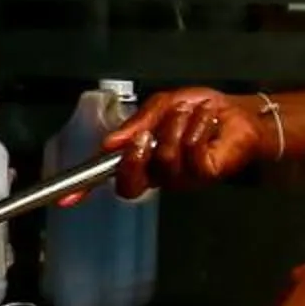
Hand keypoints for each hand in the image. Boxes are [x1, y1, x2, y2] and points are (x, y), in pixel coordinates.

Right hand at [101, 87, 279, 197]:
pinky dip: (196, 127)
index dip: (86, 190)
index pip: (111, 178)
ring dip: (175, 127)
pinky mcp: (205, 174)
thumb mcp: (161, 106)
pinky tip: (206, 120)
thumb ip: (136, 123)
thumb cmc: (200, 111)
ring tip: (189, 114)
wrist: (237, 111)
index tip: (66, 198)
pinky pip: (190, 152)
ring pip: (164, 159)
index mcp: (143, 159)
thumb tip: (109, 142)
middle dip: (132, 158)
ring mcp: (182, 178)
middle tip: (143, 136)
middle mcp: (159, 175)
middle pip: (130, 185)